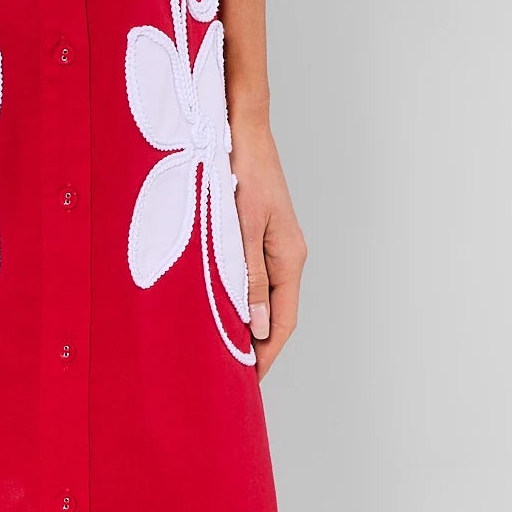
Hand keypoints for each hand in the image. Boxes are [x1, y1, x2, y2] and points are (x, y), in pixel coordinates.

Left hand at [228, 112, 306, 382]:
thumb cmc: (243, 171)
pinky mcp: (260, 231)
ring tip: (223, 348)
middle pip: (277, 312)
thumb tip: (259, 326)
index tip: (248, 382)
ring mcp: (275, 243)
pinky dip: (241, 296)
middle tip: (232, 374)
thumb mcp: (242, 227)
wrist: (242, 129)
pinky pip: (254, 275)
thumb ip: (250, 277)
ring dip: (248, 322)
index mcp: (289, 257)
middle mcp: (287, 254)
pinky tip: (221, 305)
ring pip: (265, 295)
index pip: (284, 321)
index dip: (266, 354)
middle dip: (258, 345)